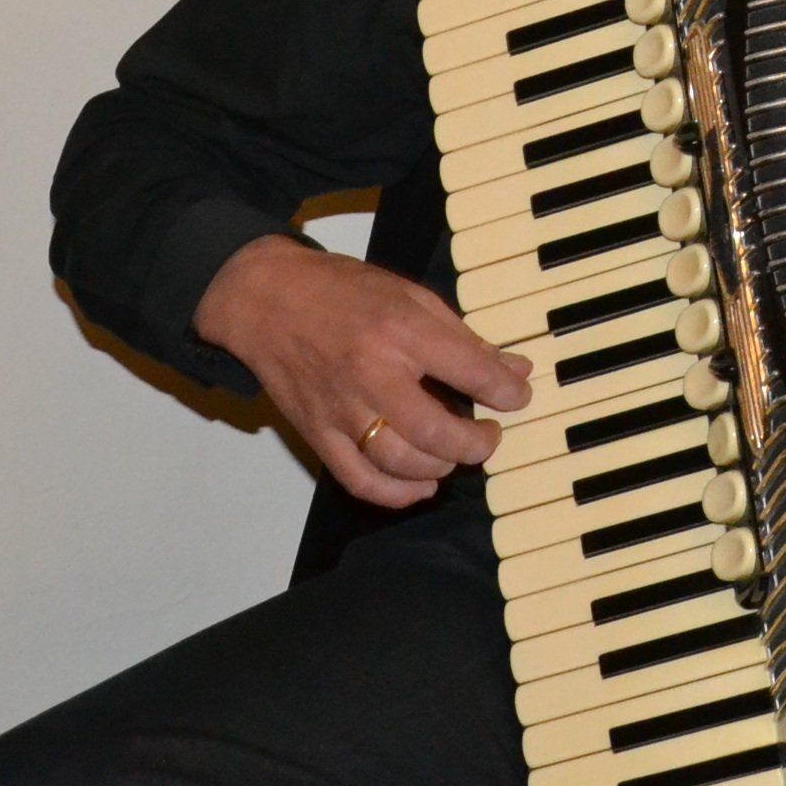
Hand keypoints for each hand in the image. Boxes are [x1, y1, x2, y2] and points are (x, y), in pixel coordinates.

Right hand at [194, 233, 530, 507]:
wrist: (267, 299)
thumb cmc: (342, 292)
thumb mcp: (411, 296)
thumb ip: (463, 337)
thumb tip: (513, 369)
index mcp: (400, 330)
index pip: (470, 372)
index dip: (507, 390)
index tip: (517, 396)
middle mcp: (371, 374)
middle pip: (437, 431)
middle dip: (477, 443)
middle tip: (488, 435)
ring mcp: (341, 409)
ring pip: (402, 462)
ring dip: (442, 467)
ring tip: (455, 453)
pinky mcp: (318, 434)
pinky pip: (361, 481)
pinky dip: (398, 494)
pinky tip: (421, 485)